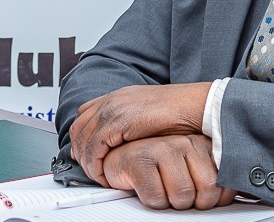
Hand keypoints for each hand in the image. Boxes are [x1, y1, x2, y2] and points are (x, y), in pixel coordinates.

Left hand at [70, 83, 210, 185]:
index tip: (86, 156)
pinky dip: (95, 163)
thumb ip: (130, 125)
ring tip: (98, 176)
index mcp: (118, 97)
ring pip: (83, 138)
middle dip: (80, 151)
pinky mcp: (118, 119)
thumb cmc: (178, 113)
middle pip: (79, 127)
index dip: (82, 137)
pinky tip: (104, 174)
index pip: (85, 115)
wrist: (194, 105)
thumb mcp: (147, 116)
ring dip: (87, 161)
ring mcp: (113, 107)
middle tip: (90, 170)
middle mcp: (112, 100)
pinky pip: (95, 145)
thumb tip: (119, 142)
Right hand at [104, 135, 236, 209]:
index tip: (201, 198)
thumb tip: (248, 192)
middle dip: (193, 203)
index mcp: (202, 145)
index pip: (224, 184)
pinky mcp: (140, 160)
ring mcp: (162, 148)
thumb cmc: (159, 170)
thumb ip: (217, 180)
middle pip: (206, 192)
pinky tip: (147, 187)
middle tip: (178, 194)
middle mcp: (185, 143)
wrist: (120, 159)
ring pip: (182, 196)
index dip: (213, 200)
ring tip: (163, 188)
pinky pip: (157, 198)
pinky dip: (152, 201)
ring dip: (171, 203)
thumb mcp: (193, 172)